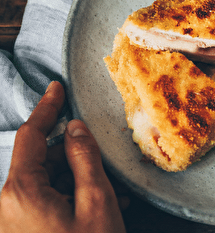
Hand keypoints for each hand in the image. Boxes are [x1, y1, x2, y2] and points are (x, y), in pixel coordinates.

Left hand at [0, 81, 125, 232]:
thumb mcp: (96, 201)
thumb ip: (84, 158)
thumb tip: (76, 128)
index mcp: (22, 192)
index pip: (31, 136)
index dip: (47, 108)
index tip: (57, 88)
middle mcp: (10, 205)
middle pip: (44, 160)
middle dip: (76, 158)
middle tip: (107, 169)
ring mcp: (15, 219)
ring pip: (48, 181)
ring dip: (79, 182)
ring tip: (112, 197)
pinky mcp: (24, 229)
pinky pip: (47, 201)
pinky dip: (72, 198)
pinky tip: (100, 208)